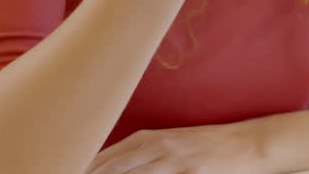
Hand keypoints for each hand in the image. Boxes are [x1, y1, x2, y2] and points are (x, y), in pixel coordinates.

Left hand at [86, 122, 275, 173]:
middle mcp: (157, 147)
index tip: (62, 170)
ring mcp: (173, 162)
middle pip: (112, 167)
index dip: (84, 168)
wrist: (246, 144)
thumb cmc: (205, 146)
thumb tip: (109, 164)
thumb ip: (142, 154)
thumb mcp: (170, 144)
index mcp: (148, 138)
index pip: (105, 157)